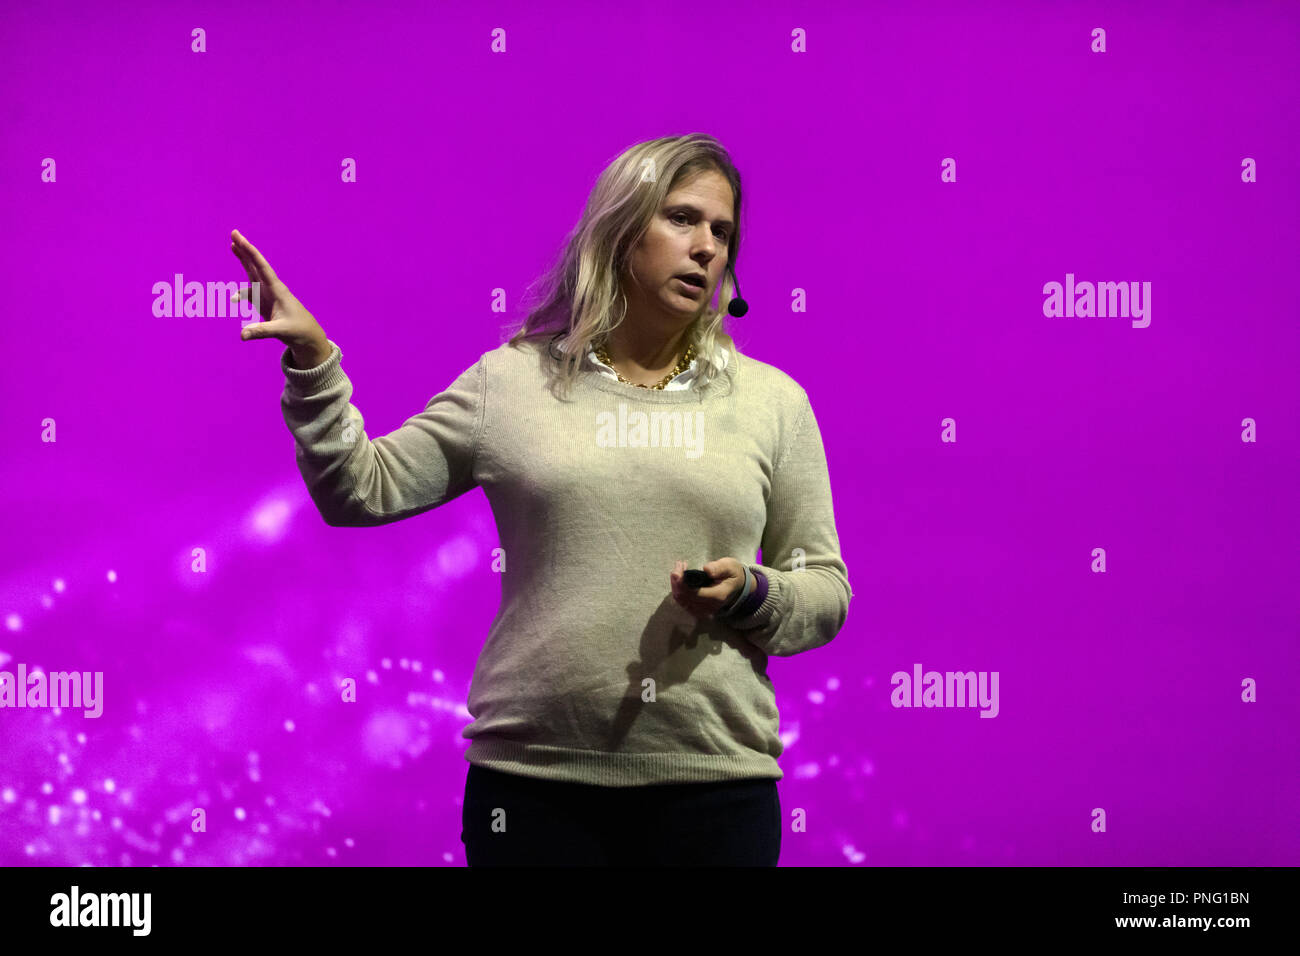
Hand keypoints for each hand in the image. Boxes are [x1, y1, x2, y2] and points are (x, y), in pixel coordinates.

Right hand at [230, 229, 328, 361]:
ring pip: (252, 273)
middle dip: (245, 249)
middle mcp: (272, 288)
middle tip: (234, 233)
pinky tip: (234, 298)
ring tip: (232, 245)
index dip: (250, 252)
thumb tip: (242, 335)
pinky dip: (240, 293)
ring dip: (243, 260)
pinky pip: (249, 292)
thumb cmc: (298, 331)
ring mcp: (267, 294)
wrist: (307, 336)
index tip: (239, 238)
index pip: (261, 267)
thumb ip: (260, 331)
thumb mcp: (280, 331)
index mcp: (277, 290)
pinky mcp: (265, 303)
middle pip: (256, 265)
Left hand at [670, 558, 744, 619]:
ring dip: (676, 586)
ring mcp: (705, 610)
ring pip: (682, 601)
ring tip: (678, 569)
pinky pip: (684, 603)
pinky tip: (679, 580)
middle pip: (685, 598)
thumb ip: (719, 568)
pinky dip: (678, 591)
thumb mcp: (730, 566)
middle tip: (678, 565)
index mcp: (718, 596)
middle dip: (677, 581)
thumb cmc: (733, 574)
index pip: (694, 593)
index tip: (678, 569)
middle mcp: (710, 606)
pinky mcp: (700, 610)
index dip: (682, 583)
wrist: (738, 586)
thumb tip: (707, 569)